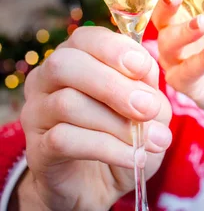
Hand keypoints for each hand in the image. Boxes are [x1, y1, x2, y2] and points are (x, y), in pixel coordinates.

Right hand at [18, 27, 171, 209]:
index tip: (143, 68)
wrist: (100, 183)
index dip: (115, 49)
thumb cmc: (124, 134)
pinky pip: (65, 139)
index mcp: (77, 58)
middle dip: (113, 85)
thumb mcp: (148, 109)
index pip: (86, 38)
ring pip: (67, 103)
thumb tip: (148, 88)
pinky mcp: (37, 149)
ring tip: (148, 141)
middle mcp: (47, 80)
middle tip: (148, 109)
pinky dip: (107, 148)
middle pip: (66, 65)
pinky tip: (132, 157)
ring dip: (116, 123)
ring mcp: (37, 113)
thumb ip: (149, 91)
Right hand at [152, 0, 203, 141]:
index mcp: (195, 16)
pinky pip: (183, 73)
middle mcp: (184, 38)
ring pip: (167, 46)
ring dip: (183, 34)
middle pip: (161, 21)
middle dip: (164, 8)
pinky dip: (198, 61)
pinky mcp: (188, 86)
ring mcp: (183, 62)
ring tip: (203, 24)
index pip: (174, 0)